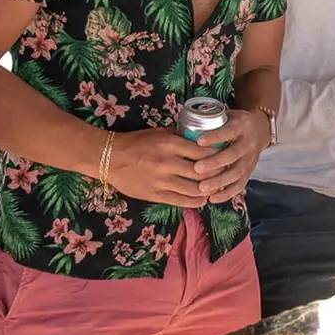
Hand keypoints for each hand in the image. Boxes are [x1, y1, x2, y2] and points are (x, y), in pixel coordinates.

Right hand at [102, 128, 217, 207]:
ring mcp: (161, 182)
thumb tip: (203, 137)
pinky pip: (181, 201)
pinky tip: (202, 199)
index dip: (217, 156)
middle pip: (202, 173)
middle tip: (224, 174)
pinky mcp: (155, 195)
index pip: (203, 152)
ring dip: (208, 190)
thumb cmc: (137, 142)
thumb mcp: (160, 133)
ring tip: (215, 188)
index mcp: (170, 144)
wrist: (110, 158)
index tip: (224, 156)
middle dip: (217, 175)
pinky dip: (195, 202)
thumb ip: (180, 136)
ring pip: (194, 190)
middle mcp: (167, 163)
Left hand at [190, 108, 274, 202]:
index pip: (229, 131)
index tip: (198, 141)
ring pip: (237, 172)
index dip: (215, 137)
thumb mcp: (227, 115)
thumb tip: (181, 128)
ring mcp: (251, 159)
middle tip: (197, 168)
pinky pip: (240, 185)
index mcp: (242, 126)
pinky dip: (227, 194)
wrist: (261, 129)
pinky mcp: (250, 172)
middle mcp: (248, 143)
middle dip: (215, 163)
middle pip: (233, 154)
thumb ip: (210, 121)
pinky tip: (213, 199)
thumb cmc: (236, 122)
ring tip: (202, 188)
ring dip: (219, 181)